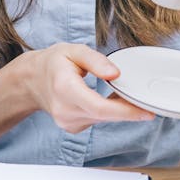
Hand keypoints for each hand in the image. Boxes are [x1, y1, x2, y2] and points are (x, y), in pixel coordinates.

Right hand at [21, 43, 153, 132]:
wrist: (32, 81)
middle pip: (105, 115)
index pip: (99, 107)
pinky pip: (98, 120)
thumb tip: (116, 74)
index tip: (147, 113)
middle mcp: (65, 110)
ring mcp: (68, 122)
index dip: (125, 112)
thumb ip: (95, 60)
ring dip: (117, 109)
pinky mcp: (72, 127)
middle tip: (144, 99)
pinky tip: (106, 99)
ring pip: (103, 119)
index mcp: (65, 88)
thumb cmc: (53, 63)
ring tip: (119, 91)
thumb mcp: (73, 51)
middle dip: (128, 109)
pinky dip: (107, 111)